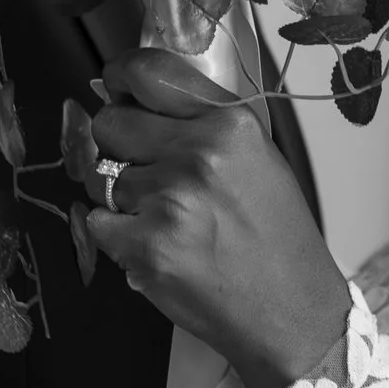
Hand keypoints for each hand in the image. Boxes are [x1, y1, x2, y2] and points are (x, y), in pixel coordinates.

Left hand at [81, 50, 352, 387]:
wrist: (291, 313)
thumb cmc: (278, 240)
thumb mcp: (259, 161)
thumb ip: (204, 125)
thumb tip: (138, 100)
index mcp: (230, 125)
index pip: (148, 74)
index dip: (120, 76)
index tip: (112, 84)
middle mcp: (199, 154)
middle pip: (110, 124)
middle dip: (117, 144)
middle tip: (145, 170)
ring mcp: (169, 201)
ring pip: (104, 177)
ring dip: (123, 198)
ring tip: (168, 221)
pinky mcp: (144, 245)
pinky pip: (97, 220)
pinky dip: (116, 234)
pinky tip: (155, 245)